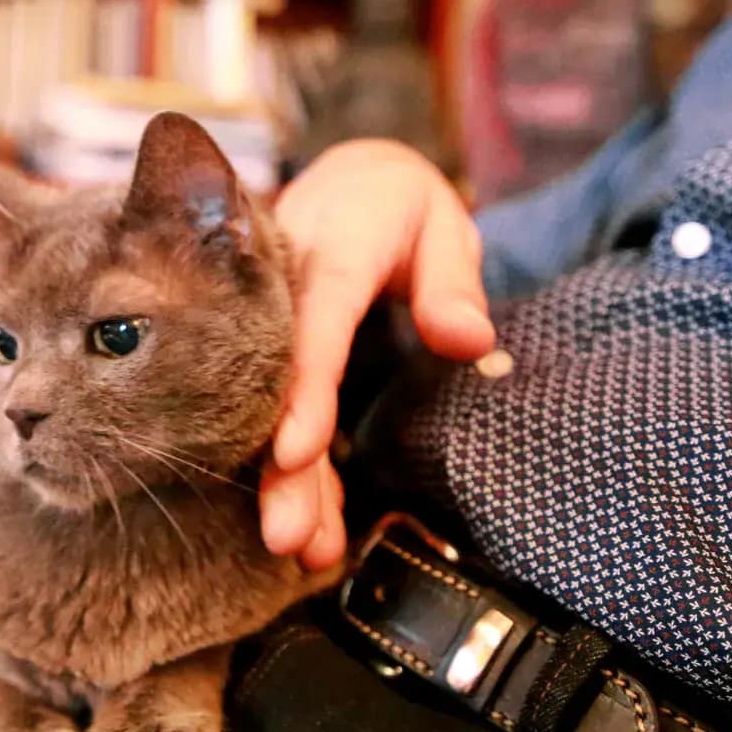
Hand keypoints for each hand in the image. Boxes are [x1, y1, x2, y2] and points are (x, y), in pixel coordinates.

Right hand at [261, 140, 494, 569]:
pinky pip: (279, 416)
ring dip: (287, 484)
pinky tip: (310, 528)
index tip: (295, 451)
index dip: (303, 389)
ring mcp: (266, 328)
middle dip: (283, 467)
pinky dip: (296, 472)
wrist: (341, 181)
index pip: (315, 323)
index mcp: (331, 248)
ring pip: (270, 411)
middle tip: (289, 538)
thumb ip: (451, 280)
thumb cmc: (397, 205)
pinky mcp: (269, 357)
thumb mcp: (438, 221)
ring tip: (301, 550)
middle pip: (277, 385)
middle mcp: (280, 292)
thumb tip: (465, 340)